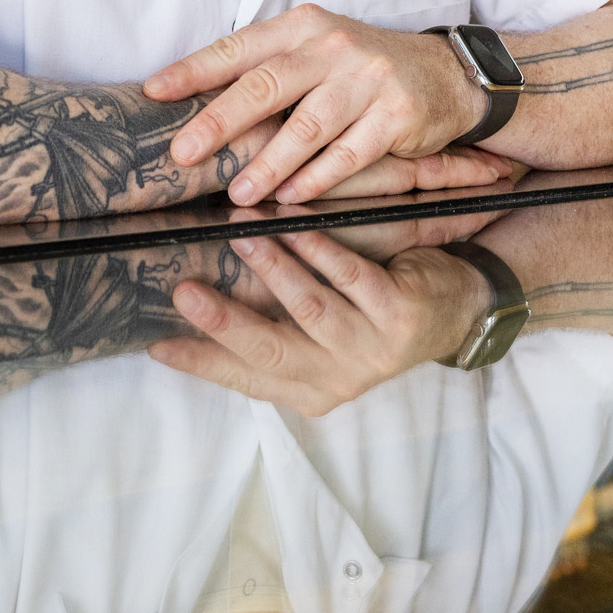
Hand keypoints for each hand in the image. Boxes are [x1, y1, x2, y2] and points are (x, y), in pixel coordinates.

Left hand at [144, 6, 489, 207]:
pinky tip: (290, 197)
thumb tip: (199, 103)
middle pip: (267, 85)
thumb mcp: (317, 50)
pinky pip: (349, 154)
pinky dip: (316, 179)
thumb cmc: (364, 69)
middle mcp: (334, 47)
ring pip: (307, 127)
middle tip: (183, 153)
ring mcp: (368, 80)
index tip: (155, 92)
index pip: (240, 47)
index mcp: (304, 26)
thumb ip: (269, 69)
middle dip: (220, 122)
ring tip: (238, 192)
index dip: (195, 69)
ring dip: (268, 164)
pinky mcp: (397, 115)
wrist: (448, 75)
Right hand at [150, 228, 489, 415]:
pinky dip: (317, 247)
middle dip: (223, 323)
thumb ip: (263, 336)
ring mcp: (372, 350)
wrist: (455, 310)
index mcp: (309, 390)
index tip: (156, 344)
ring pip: (310, 308)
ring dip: (270, 268)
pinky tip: (291, 223)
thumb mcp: (317, 341)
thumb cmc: (368, 318)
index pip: (244, 380)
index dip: (201, 363)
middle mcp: (338, 378)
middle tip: (183, 291)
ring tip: (238, 233)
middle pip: (270, 352)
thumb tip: (178, 334)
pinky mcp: (400, 314)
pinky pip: (351, 276)